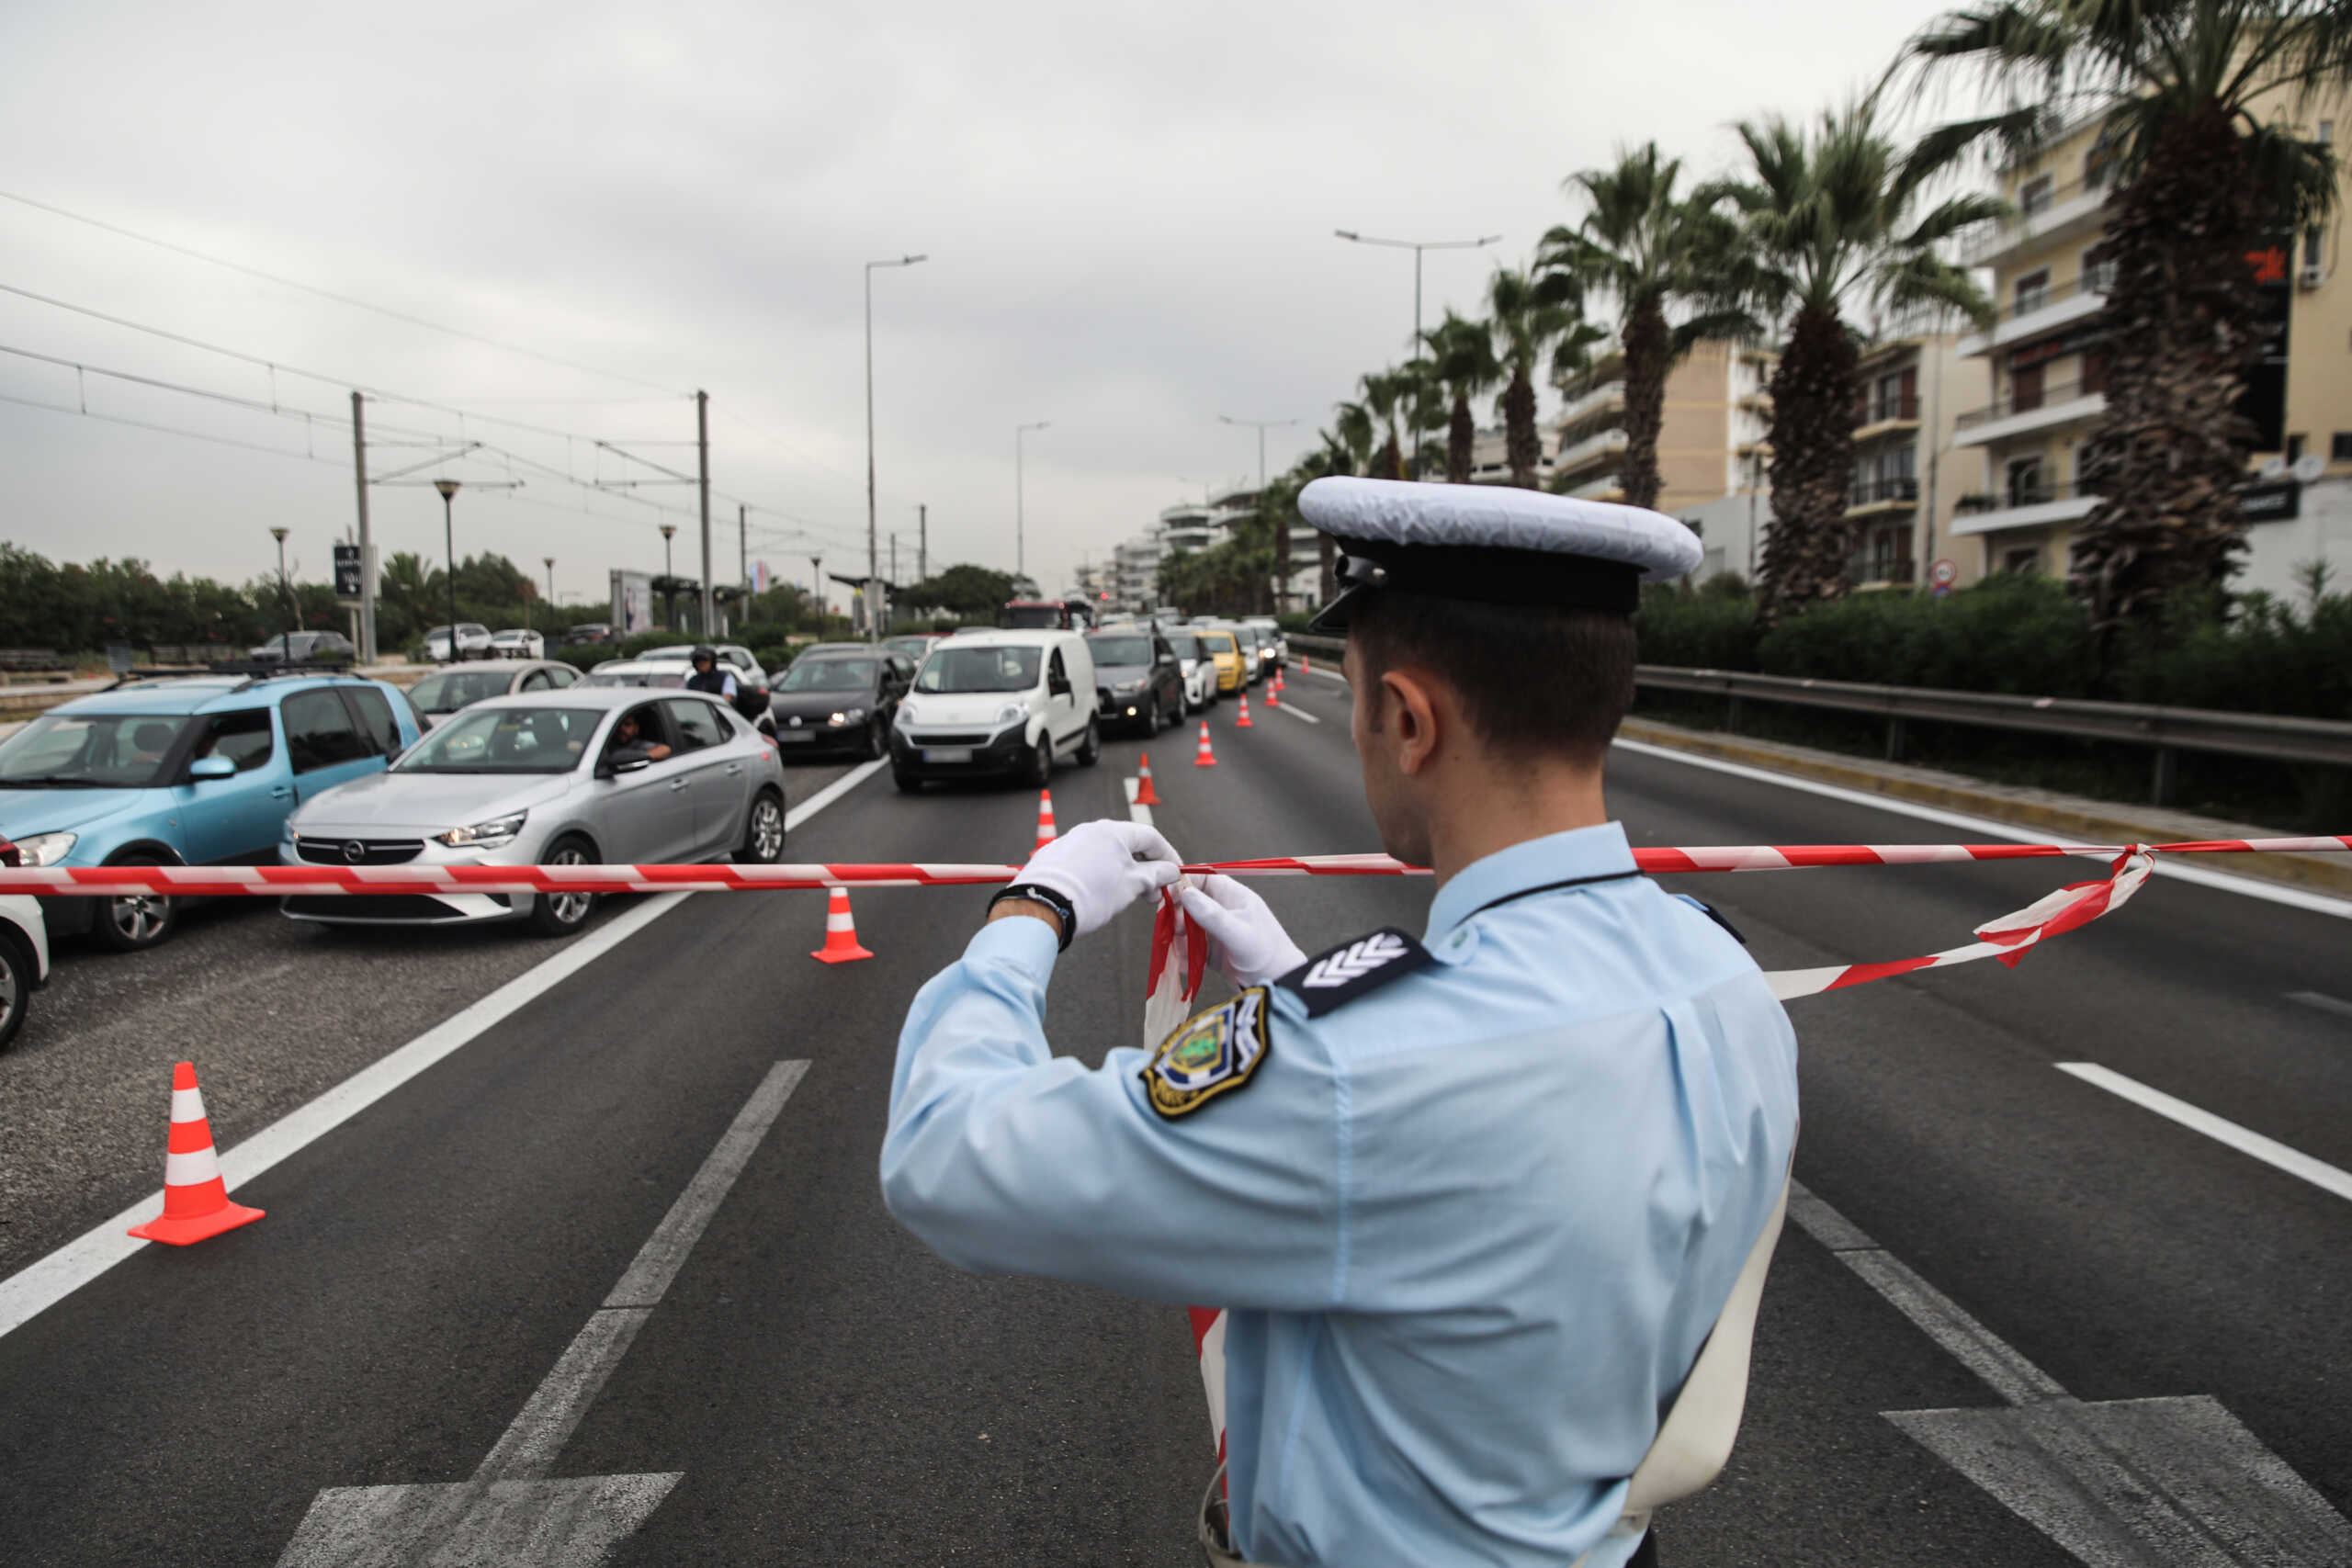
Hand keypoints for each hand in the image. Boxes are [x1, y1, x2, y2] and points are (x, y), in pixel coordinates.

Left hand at [1013, 819, 1181, 938]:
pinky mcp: (1054, 856)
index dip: (1168, 856)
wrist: (1042, 906)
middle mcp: (1090, 830)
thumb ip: (1155, 875)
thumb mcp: (1131, 886)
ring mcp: (1070, 841)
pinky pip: (1086, 861)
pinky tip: (1100, 894)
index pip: (1151, 837)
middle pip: (1128, 845)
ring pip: (1107, 854)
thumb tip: (1170, 871)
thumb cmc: (1089, 895)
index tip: (1175, 874)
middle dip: (1145, 869)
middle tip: (1152, 894)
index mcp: (1113, 831)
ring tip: (1126, 897)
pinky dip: (1100, 874)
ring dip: (1123, 873)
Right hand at [1177, 873, 1305, 987]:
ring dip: (1179, 938)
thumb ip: (1212, 914)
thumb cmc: (1267, 955)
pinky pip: (1191, 948)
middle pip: (1190, 903)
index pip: (1204, 878)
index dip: (1184, 883)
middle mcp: (1224, 911)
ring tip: (1178, 951)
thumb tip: (1185, 893)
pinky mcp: (1213, 952)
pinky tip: (1185, 964)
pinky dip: (1185, 956)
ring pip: (1187, 927)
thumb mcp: (1238, 933)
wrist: (1279, 986)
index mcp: (1234, 897)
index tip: (1167, 895)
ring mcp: (1217, 932)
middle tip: (1174, 929)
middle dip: (1177, 915)